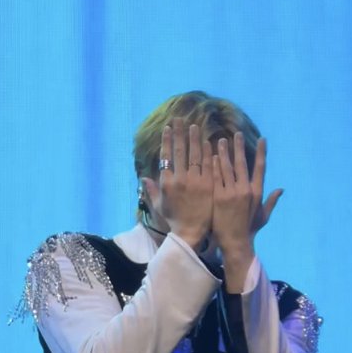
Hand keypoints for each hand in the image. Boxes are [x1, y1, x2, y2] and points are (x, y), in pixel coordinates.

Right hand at [142, 119, 212, 248]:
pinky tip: (208, 141)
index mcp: (166, 182)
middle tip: (180, 119)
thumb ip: (151, 191)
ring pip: (195, 154)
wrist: (191, 232)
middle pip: (180, 151)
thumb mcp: (159, 205)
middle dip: (179, 133)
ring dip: (194, 138)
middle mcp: (179, 179)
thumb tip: (143, 178)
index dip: (167, 140)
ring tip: (194, 126)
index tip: (168, 128)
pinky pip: (208, 164)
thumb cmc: (174, 220)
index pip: (166, 156)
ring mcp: (195, 181)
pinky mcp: (208, 185)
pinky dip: (207, 152)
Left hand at [212, 133, 282, 261]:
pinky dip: (214, 165)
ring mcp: (231, 193)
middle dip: (239, 147)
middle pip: (242, 163)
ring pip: (227, 167)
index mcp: (257, 192)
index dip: (261, 153)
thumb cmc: (249, 230)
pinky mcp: (219, 197)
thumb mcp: (263, 216)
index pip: (261, 168)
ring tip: (220, 141)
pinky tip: (211, 155)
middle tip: (236, 134)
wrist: (235, 242)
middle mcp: (245, 190)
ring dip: (224, 153)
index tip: (262, 139)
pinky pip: (216, 177)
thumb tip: (281, 190)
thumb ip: (271, 201)